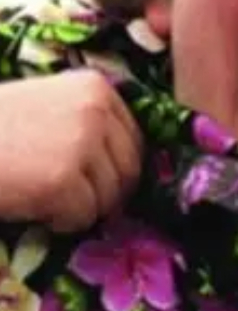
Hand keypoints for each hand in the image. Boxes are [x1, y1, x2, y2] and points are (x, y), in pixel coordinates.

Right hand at [0, 71, 142, 231]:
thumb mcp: (48, 107)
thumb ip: (88, 123)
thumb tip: (131, 169)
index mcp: (96, 87)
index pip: (133, 141)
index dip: (113, 169)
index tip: (86, 180)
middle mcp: (96, 110)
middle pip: (129, 171)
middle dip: (103, 194)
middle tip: (67, 200)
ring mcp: (81, 143)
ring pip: (109, 197)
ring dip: (80, 209)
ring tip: (40, 197)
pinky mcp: (62, 180)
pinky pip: (83, 217)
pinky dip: (60, 222)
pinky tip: (31, 207)